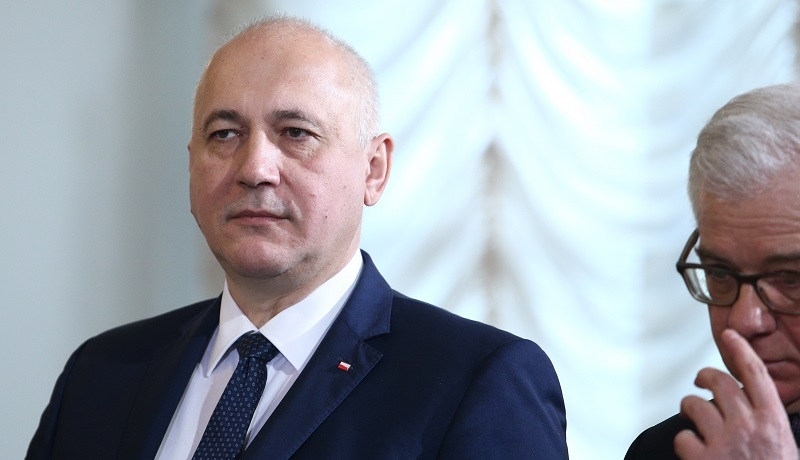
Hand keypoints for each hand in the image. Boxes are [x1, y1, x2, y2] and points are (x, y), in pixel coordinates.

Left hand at [674, 328, 795, 458]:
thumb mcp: (783, 445)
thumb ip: (766, 422)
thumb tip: (747, 402)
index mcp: (773, 421)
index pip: (756, 374)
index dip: (741, 351)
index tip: (729, 335)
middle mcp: (748, 425)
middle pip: (718, 382)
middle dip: (704, 377)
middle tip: (700, 382)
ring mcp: (724, 441)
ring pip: (693, 405)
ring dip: (690, 410)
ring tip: (696, 422)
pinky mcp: (703, 459)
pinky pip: (682, 437)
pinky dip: (685, 442)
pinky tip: (694, 451)